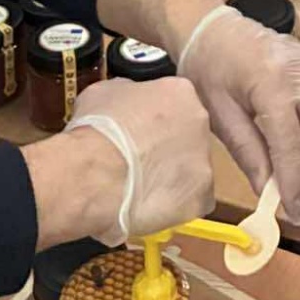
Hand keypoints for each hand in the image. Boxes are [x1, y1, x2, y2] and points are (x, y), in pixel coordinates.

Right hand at [62, 75, 213, 242]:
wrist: (94, 174)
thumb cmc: (95, 129)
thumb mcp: (104, 92)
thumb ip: (127, 94)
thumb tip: (126, 105)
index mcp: (180, 92)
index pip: (176, 102)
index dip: (155, 121)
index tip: (139, 132)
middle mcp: (200, 122)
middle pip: (189, 136)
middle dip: (168, 149)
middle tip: (141, 161)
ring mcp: (205, 162)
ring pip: (192, 171)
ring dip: (171, 179)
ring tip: (140, 189)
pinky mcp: (201, 198)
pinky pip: (191, 202)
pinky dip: (172, 207)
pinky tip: (147, 207)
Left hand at [177, 6, 299, 222]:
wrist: (212, 29)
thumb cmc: (209, 68)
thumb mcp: (218, 115)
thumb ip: (247, 152)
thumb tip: (267, 189)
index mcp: (269, 81)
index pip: (290, 141)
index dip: (294, 181)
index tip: (294, 211)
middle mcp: (298, 69)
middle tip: (291, 189)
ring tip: (297, 158)